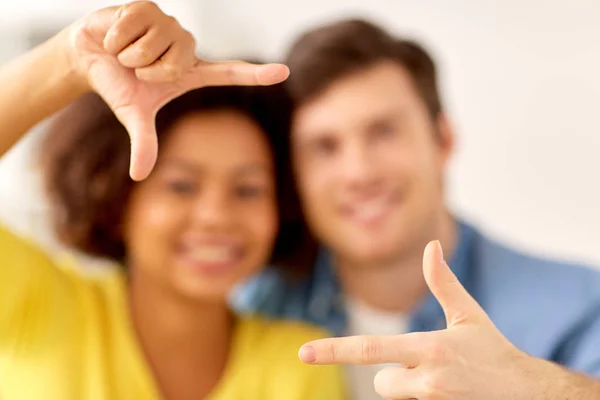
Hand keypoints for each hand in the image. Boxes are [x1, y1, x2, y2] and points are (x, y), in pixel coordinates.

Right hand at [63, 1, 288, 180]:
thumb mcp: (133, 115)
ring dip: (129, 52)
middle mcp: (186, 46)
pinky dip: (116, 36)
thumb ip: (144, 142)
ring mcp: (170, 24)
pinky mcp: (149, 6)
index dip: (255, 74)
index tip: (283, 72)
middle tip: (135, 67)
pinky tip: (116, 35)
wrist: (90, 56)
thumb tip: (139, 176)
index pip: (230, 73)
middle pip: (174, 64)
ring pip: (152, 44)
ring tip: (125, 51)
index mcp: (191, 72)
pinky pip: (133, 24)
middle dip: (145, 70)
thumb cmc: (120, 85)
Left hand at [298, 241, 559, 399]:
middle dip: (395, 375)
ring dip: (411, 390)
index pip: (370, 349)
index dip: (334, 350)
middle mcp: (427, 380)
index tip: (303, 354)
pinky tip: (447, 394)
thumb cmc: (493, 351)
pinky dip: (422, 399)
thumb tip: (431, 245)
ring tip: (445, 382)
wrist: (527, 394)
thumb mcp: (468, 315)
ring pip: (397, 396)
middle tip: (431, 367)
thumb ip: (443, 282)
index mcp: (430, 348)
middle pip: (380, 382)